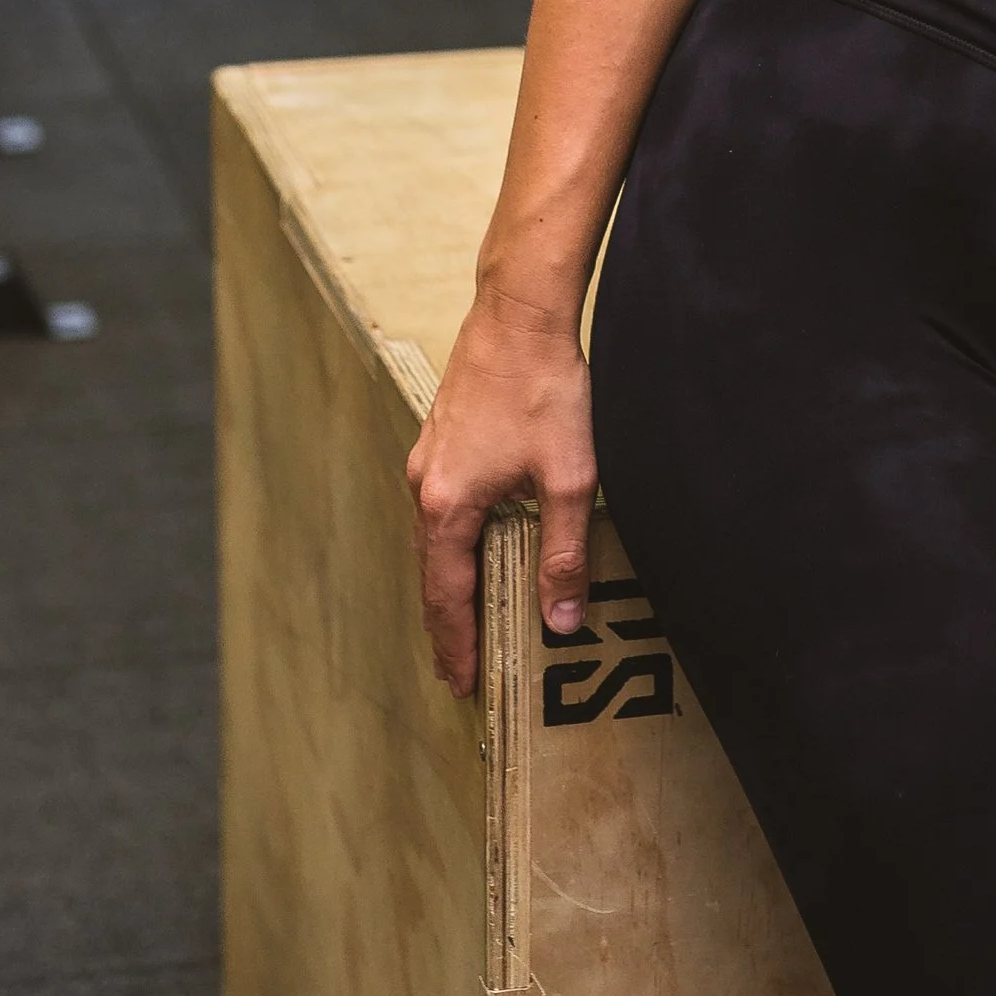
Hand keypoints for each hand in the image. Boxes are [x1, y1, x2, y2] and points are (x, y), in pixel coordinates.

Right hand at [405, 285, 599, 698]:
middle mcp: (425, 487)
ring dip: (449, 584)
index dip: (456, 644)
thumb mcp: (569, 478)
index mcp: (448, 506)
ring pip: (434, 541)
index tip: (463, 684)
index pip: (447, 596)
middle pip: (432, 574)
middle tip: (460, 670)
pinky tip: (473, 550)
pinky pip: (440, 510)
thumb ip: (564, 554)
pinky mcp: (441, 438)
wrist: (518, 312)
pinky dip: (452, 544)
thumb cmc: (544, 388)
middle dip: (448, 624)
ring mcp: (428, 460)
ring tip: (466, 620)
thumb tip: (560, 621)